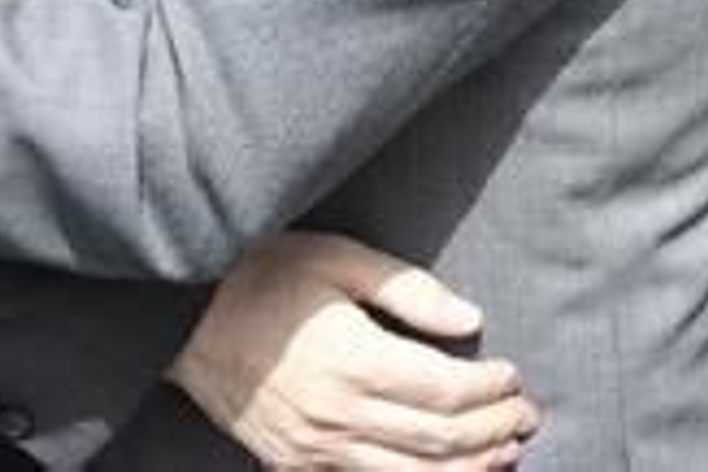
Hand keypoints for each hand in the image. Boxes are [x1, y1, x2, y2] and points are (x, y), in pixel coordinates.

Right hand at [169, 232, 537, 469]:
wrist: (182, 314)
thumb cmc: (258, 271)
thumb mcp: (331, 257)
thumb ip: (404, 288)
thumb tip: (468, 319)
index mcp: (349, 359)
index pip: (442, 391)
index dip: (488, 390)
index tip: (512, 376)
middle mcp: (336, 414)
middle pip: (436, 440)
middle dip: (491, 431)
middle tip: (525, 416)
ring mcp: (314, 447)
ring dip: (467, 470)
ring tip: (505, 455)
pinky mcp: (295, 462)